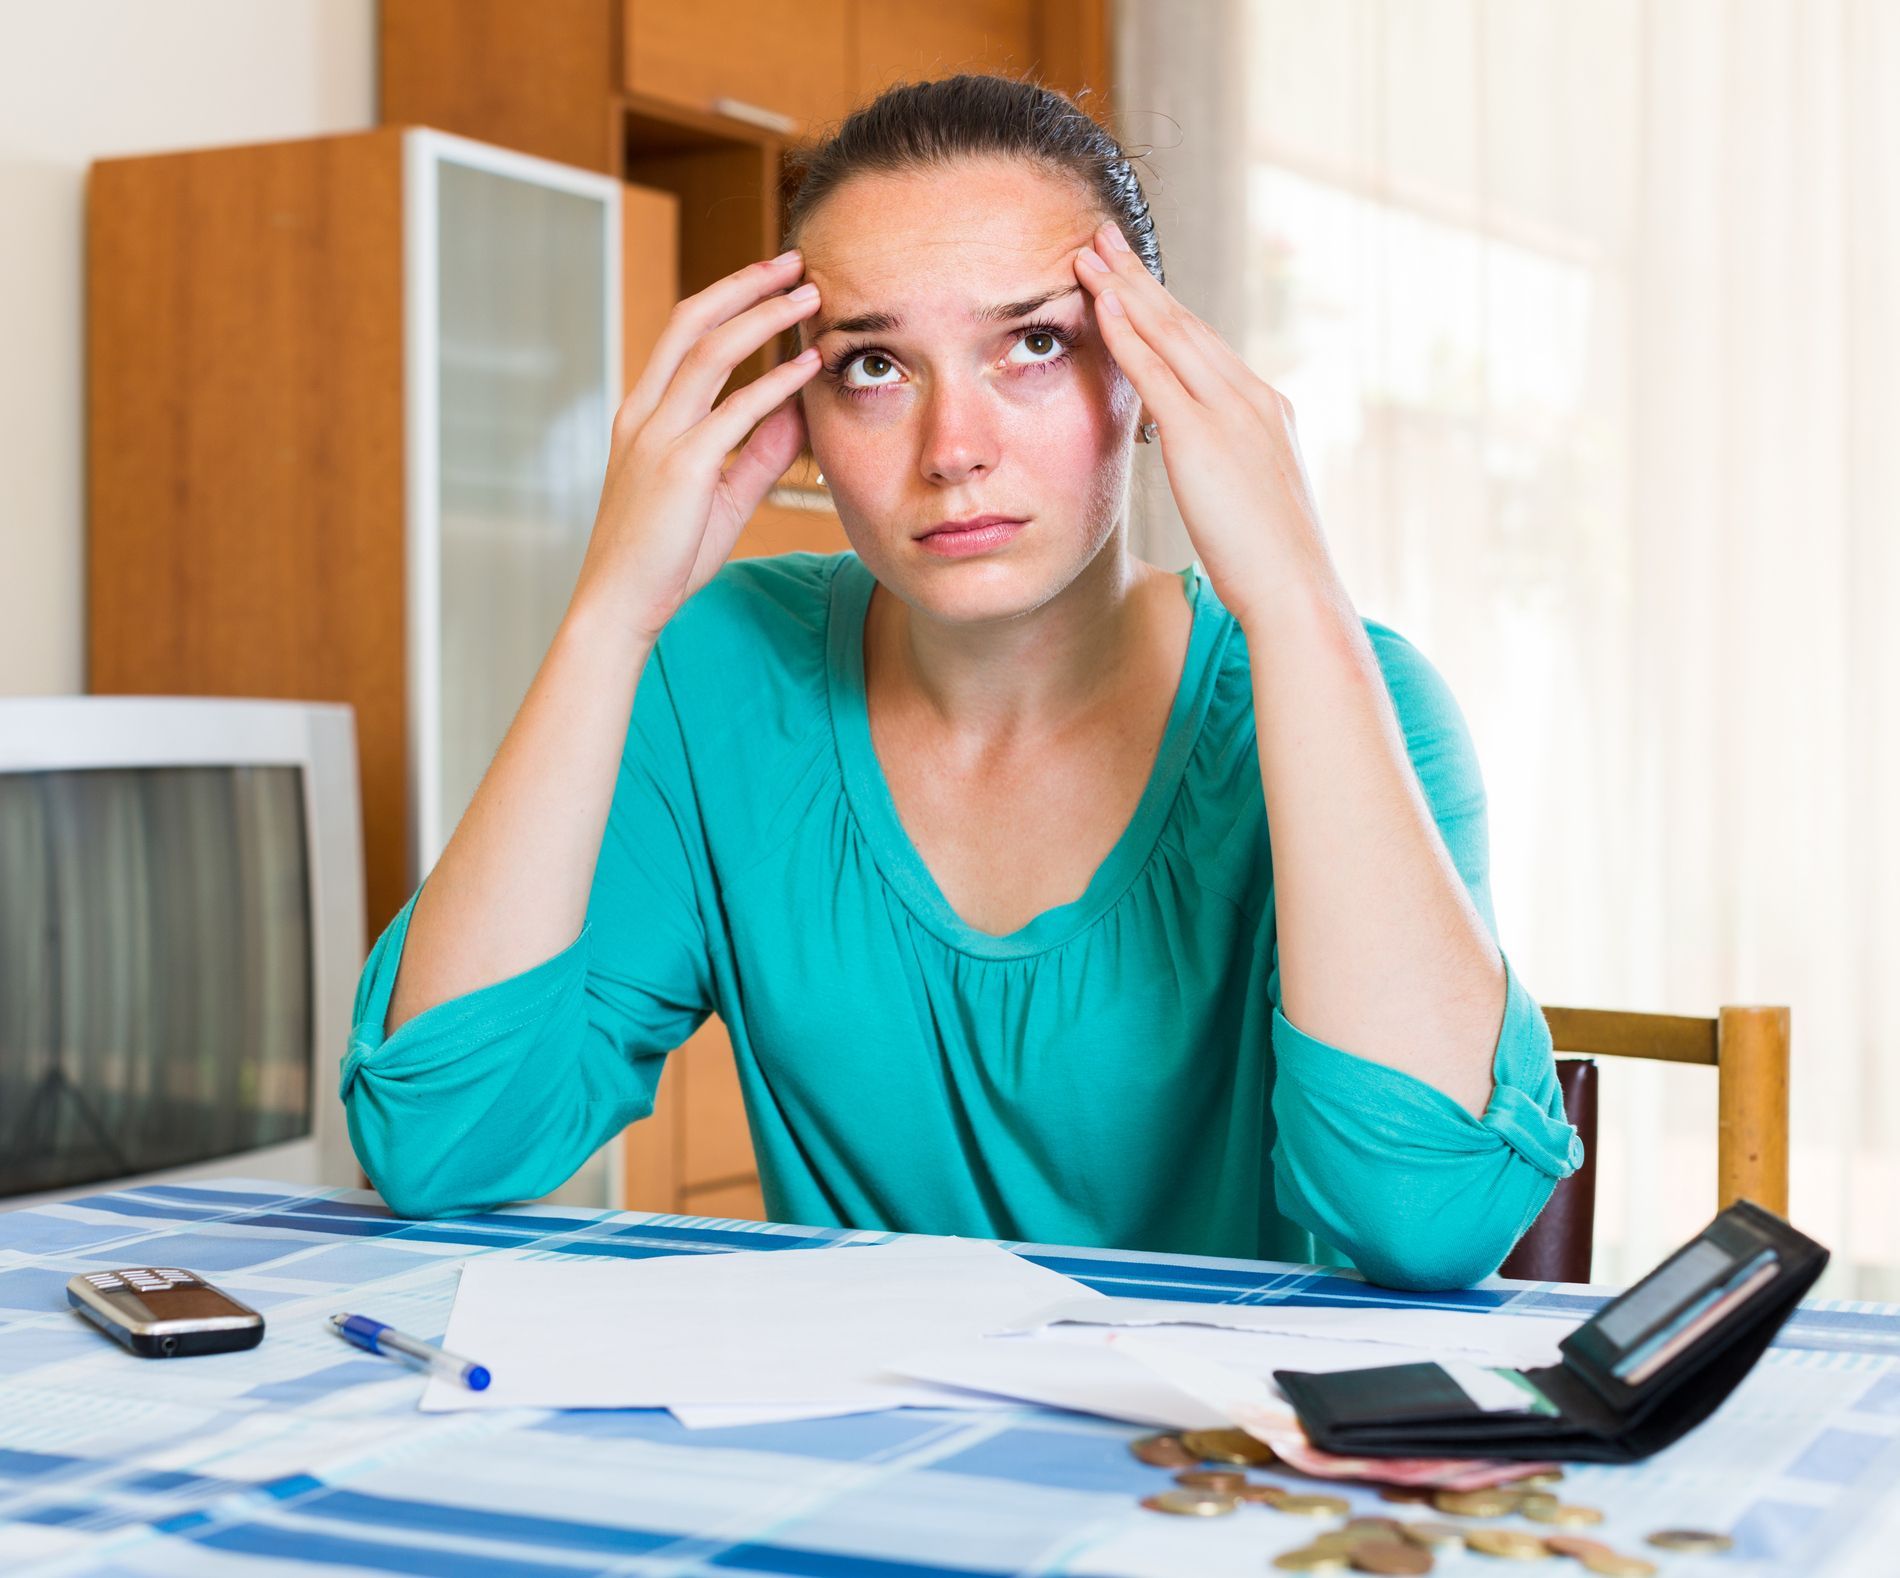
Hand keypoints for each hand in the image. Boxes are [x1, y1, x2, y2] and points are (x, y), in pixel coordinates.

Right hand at [570, 251, 824, 644]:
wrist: (620, 604)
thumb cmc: (664, 556)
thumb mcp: (720, 495)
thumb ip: (758, 452)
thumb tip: (798, 413)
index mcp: (643, 414)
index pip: (683, 333)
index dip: (728, 297)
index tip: (772, 278)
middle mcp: (644, 414)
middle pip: (692, 321)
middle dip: (745, 284)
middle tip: (795, 262)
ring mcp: (658, 437)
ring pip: (711, 352)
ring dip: (764, 317)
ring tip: (809, 297)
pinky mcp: (680, 468)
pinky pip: (735, 411)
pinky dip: (775, 383)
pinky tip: (808, 366)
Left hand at [1071, 220, 1335, 625]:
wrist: (1296, 591)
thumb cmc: (1272, 565)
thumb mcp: (1250, 502)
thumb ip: (1227, 471)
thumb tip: (1207, 472)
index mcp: (1265, 410)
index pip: (1205, 347)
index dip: (1164, 309)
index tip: (1133, 277)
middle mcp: (1251, 398)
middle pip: (1186, 324)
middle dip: (1141, 278)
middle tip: (1103, 238)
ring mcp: (1230, 412)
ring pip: (1170, 334)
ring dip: (1126, 289)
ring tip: (1089, 253)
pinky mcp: (1204, 436)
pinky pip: (1156, 372)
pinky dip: (1127, 332)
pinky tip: (1100, 302)